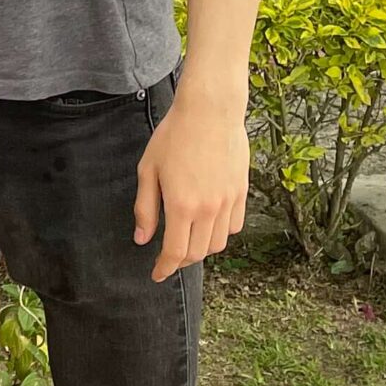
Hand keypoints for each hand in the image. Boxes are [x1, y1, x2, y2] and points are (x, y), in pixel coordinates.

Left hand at [133, 88, 248, 282]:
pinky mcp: (242, 192)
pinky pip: (235, 226)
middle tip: (168, 258)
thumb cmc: (173, 137)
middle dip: (180, 261)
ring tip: (188, 241)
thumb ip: (146, 208)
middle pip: (197, 253)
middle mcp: (208, 209)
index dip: (164, 269)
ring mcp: (228, 201)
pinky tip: (208, 225)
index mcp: (182, 206)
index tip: (156, 275)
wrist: (210, 111)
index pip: (175, 253)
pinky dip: (221, 233)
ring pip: (218, 243)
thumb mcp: (148, 171)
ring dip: (201, 249)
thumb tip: (142, 239)